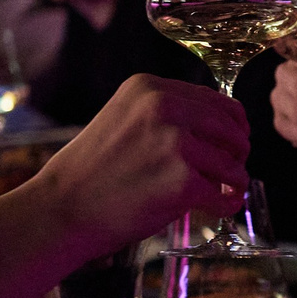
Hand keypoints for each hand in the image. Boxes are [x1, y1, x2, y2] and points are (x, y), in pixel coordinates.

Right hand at [26, 75, 250, 257]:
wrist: (59, 210)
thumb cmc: (90, 172)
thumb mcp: (124, 119)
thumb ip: (165, 114)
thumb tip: (220, 127)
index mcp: (150, 87)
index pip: (216, 101)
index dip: (232, 125)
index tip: (234, 141)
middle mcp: (165, 107)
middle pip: (231, 129)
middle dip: (237, 153)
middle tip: (231, 172)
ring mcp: (175, 144)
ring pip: (232, 164)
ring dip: (233, 181)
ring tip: (223, 192)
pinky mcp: (183, 182)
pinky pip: (224, 196)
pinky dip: (225, 206)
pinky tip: (218, 209)